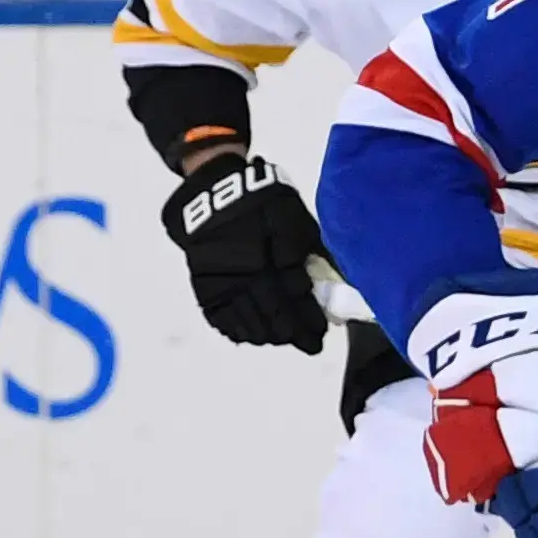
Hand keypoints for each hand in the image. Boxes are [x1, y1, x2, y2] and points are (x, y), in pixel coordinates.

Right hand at [160, 153, 327, 352]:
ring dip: (267, 336)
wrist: (213, 193)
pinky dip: (236, 330)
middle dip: (292, 335)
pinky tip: (249, 334)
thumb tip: (333, 282)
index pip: (295, 306)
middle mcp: (248, 283)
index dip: (309, 325)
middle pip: (273, 321)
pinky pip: (220, 319)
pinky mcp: (204, 287)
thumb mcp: (296, 221)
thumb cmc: (262, 204)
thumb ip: (312, 253)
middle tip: (308, 344)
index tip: (320, 336)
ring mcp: (224, 287)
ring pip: (248, 325)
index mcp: (273, 266)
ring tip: (281, 338)